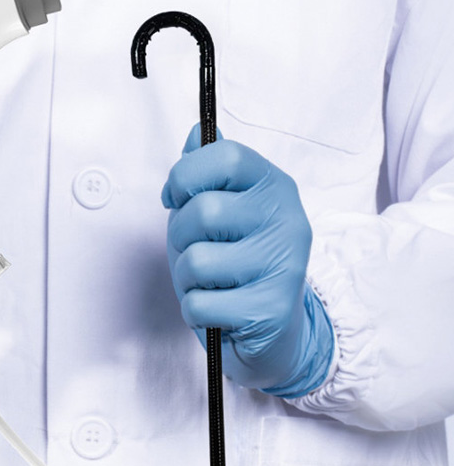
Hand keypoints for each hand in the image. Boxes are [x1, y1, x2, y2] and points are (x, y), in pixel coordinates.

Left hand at [162, 124, 333, 396]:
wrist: (274, 333)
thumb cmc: (236, 265)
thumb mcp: (220, 211)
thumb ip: (207, 172)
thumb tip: (196, 132)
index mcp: (274, 187)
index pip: (225, 156)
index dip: (186, 175)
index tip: (178, 196)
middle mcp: (288, 220)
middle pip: (204, 210)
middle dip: (181, 236)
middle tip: (197, 250)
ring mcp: (284, 266)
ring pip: (197, 260)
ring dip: (187, 278)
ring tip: (210, 283)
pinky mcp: (271, 310)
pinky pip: (199, 304)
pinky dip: (194, 311)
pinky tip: (217, 311)